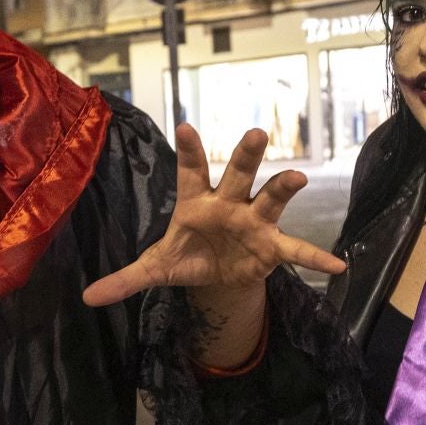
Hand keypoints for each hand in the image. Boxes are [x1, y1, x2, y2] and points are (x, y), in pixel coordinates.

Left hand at [82, 125, 344, 306]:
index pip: (191, 171)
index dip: (189, 150)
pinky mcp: (272, 247)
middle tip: (255, 133)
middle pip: (238, 174)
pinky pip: (297, 251)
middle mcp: (229, 203)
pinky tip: (339, 267)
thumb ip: (124, 279)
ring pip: (270, 198)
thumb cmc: (187, 256)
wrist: (216, 275)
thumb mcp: (155, 268)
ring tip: (297, 177)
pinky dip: (316, 258)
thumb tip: (87, 298)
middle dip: (246, 155)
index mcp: (196, 201)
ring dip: (283, 187)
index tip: (183, 126)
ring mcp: (254, 222)